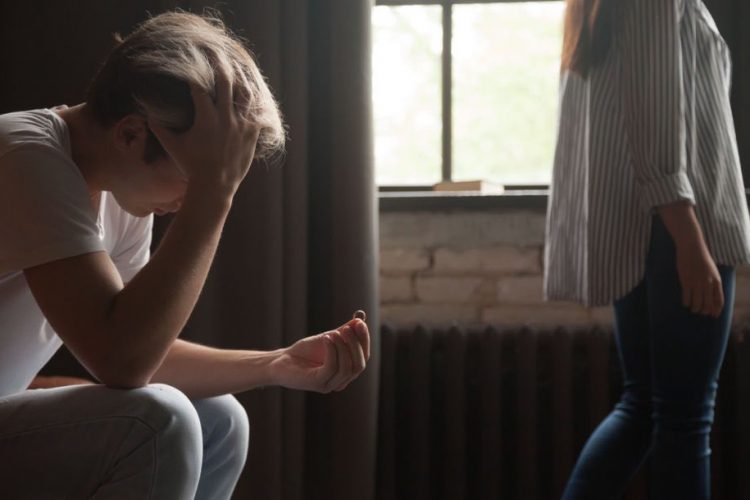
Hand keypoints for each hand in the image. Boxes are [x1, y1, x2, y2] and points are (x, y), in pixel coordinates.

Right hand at [149, 58, 259, 193]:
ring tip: (236, 67)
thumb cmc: (191, 165)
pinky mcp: (252, 133)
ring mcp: (241, 125)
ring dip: (240, 78)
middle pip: (226, 82)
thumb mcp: (172, 146)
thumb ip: (159, 128)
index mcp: (206, 118)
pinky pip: (256, 110)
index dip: (195, 72)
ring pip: (245, 93)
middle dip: (220, 64)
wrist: (215, 186)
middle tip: (217, 52)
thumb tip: (145, 113)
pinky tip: (250, 90)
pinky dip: (253, 98)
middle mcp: (225, 118)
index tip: (191, 62)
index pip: (200, 86)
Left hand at [270, 319, 370, 392]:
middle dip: (355, 344)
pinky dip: (332, 351)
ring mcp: (330, 385)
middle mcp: (341, 381)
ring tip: (332, 333)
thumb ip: (344, 331)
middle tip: (347, 327)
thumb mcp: (329, 338)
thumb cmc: (305, 351)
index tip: (359, 322)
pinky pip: (332, 368)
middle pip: (359, 365)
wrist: (281, 361)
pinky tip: (326, 339)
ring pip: (347, 368)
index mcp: (347, 371)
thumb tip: (360, 320)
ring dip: (343, 347)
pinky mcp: (318, 384)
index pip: (364, 357)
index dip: (364, 339)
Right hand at [657, 202, 723, 317]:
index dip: (716, 309)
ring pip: (697, 302)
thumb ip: (711, 281)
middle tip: (701, 313)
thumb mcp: (711, 270)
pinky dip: (686, 302)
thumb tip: (709, 293)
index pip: (719, 300)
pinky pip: (687, 296)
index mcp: (717, 280)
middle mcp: (708, 283)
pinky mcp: (686, 281)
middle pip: (708, 303)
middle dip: (705, 311)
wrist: (692, 246)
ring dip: (695, 308)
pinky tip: (685, 303)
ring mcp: (697, 283)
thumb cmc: (701, 257)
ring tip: (692, 309)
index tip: (713, 315)